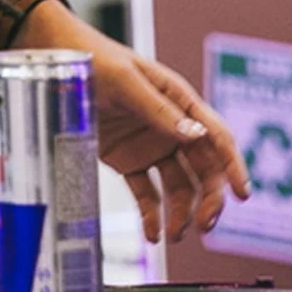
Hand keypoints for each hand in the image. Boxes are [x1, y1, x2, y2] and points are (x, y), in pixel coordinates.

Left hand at [27, 2, 249, 243]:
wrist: (49, 57)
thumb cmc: (90, 56)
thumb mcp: (124, 79)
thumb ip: (157, 109)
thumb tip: (196, 135)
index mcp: (177, 99)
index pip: (215, 135)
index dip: (232, 165)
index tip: (242, 194)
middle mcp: (169, 125)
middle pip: (203, 168)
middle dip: (209, 198)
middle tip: (205, 224)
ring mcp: (149, 144)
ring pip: (178, 186)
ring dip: (181, 213)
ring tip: (174, 235)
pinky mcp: (126, 159)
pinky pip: (147, 193)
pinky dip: (153, 215)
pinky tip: (153, 234)